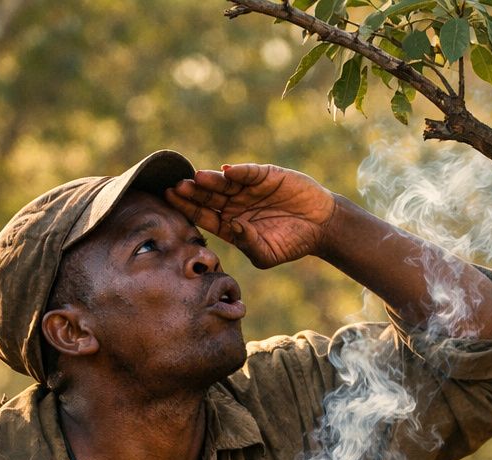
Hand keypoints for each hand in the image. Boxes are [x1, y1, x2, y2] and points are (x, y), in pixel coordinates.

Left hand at [165, 163, 338, 269]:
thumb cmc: (291, 244)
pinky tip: (227, 171)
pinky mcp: (266, 176)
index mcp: (230, 225)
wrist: (320, 227)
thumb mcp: (266, 255)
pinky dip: (239, 172)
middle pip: (208, 197)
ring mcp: (249, 189)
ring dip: (211, 180)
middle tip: (176, 187)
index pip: (202, 215)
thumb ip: (247, 243)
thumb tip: (233, 226)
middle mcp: (235, 204)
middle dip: (192, 193)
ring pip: (224, 183)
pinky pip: (249, 173)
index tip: (170, 200)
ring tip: (196, 178)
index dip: (187, 208)